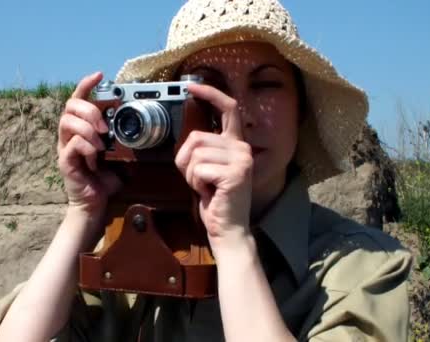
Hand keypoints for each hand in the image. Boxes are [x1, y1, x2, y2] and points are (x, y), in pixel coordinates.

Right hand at [58, 72, 121, 216]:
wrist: (96, 203)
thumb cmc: (106, 178)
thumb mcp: (119, 154)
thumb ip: (124, 139)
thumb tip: (145, 126)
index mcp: (82, 128)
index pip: (78, 99)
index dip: (86, 85)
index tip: (100, 75)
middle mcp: (70, 134)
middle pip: (70, 106)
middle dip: (89, 110)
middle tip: (104, 125)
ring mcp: (65, 147)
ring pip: (67, 122)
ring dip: (87, 128)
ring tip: (100, 142)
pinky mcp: (65, 161)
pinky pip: (71, 144)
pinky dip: (86, 147)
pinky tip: (95, 157)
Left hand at [174, 83, 252, 250]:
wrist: (228, 229)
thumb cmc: (216, 200)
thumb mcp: (208, 169)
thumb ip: (204, 149)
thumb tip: (189, 138)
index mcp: (236, 144)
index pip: (228, 109)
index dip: (210, 94)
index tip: (193, 86)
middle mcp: (242, 147)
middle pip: (196, 138)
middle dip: (187, 161)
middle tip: (201, 179)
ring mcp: (241, 160)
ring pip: (194, 155)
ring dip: (191, 175)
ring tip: (207, 187)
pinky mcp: (234, 173)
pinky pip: (198, 170)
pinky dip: (196, 185)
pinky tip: (210, 193)